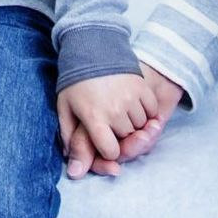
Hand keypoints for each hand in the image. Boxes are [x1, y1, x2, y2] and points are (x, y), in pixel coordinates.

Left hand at [61, 65, 183, 177]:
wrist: (92, 48)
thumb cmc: (76, 81)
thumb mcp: (66, 107)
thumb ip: (70, 138)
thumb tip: (73, 169)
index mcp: (94, 117)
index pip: (111, 151)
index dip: (109, 150)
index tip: (106, 143)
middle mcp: (114, 110)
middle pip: (127, 138)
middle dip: (120, 134)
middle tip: (110, 120)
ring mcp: (131, 98)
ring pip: (141, 126)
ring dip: (134, 123)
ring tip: (120, 110)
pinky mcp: (142, 88)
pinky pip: (152, 112)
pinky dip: (146, 112)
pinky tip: (133, 104)